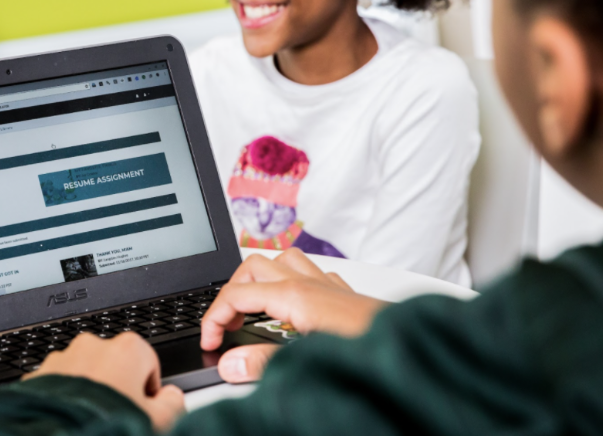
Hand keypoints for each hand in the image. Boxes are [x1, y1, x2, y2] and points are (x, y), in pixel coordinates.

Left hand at [24, 332, 184, 431]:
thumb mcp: (157, 422)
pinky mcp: (40, 373)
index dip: (148, 392)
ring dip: (90, 392)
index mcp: (127, 349)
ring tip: (91, 420)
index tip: (142, 410)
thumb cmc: (108, 425)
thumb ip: (172, 404)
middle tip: (116, 417)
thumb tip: (172, 398)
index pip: (149, 364)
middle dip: (117, 388)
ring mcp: (64, 357)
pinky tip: (71, 418)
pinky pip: (59, 383)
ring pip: (85, 373)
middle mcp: (94, 345)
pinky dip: (66, 398)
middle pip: (116, 366)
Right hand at [201, 249, 386, 382]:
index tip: (210, 341)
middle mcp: (309, 282)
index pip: (236, 295)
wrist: (415, 348)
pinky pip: (309, 272)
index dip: (214, 318)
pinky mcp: (342, 294)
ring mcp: (327, 285)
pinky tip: (292, 307)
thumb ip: (264, 362)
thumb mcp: (307, 360)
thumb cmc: (372, 349)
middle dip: (231, 293)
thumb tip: (230, 364)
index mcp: (295, 296)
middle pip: (251, 267)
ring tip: (252, 310)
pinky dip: (290, 283)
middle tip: (226, 326)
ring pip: (280, 260)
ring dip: (260, 280)